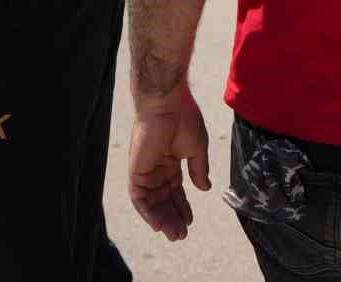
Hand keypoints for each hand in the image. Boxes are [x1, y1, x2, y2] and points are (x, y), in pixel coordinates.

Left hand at [128, 84, 210, 240]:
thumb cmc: (184, 119)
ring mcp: (145, 170)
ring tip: (175, 234)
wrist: (167, 104)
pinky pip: (139, 197)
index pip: (175, 189)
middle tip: (182, 235)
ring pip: (151, 202)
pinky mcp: (135, 171)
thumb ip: (199, 170)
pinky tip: (159, 225)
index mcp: (171, 160)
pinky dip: (147, 212)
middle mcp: (156, 167)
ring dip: (162, 219)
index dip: (182, 206)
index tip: (190, 221)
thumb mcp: (197, 149)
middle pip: (163, 199)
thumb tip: (205, 189)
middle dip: (173, 217)